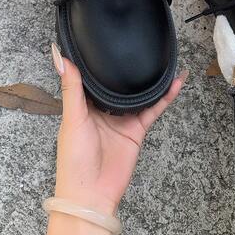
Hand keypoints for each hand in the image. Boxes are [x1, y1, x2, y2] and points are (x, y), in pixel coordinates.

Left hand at [51, 43, 187, 214]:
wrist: (92, 194)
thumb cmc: (74, 159)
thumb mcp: (72, 118)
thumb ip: (71, 87)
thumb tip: (60, 57)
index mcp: (83, 105)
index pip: (92, 78)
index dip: (99, 61)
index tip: (104, 40)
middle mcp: (103, 110)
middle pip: (118, 84)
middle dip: (128, 68)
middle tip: (138, 45)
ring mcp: (121, 119)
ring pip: (139, 94)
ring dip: (150, 80)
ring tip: (162, 60)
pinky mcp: (137, 130)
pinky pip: (154, 108)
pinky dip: (165, 96)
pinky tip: (175, 83)